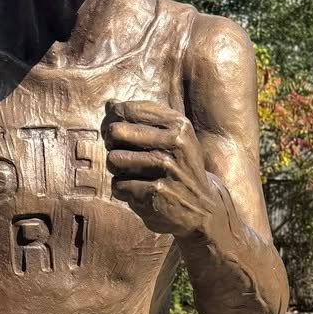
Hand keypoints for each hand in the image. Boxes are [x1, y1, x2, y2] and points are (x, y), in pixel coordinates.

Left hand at [102, 101, 220, 240]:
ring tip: (132, 176)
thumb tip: (110, 104)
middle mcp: (175, 143)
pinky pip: (118, 185)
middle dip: (112, 145)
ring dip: (116, 170)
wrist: (203, 210)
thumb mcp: (173, 139)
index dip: (111, 120)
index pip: (126, 110)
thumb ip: (142, 120)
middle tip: (122, 155)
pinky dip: (122, 191)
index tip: (114, 133)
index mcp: (178, 124)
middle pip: (116, 132)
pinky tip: (139, 193)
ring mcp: (166, 168)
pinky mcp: (156, 193)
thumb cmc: (179, 169)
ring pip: (114, 159)